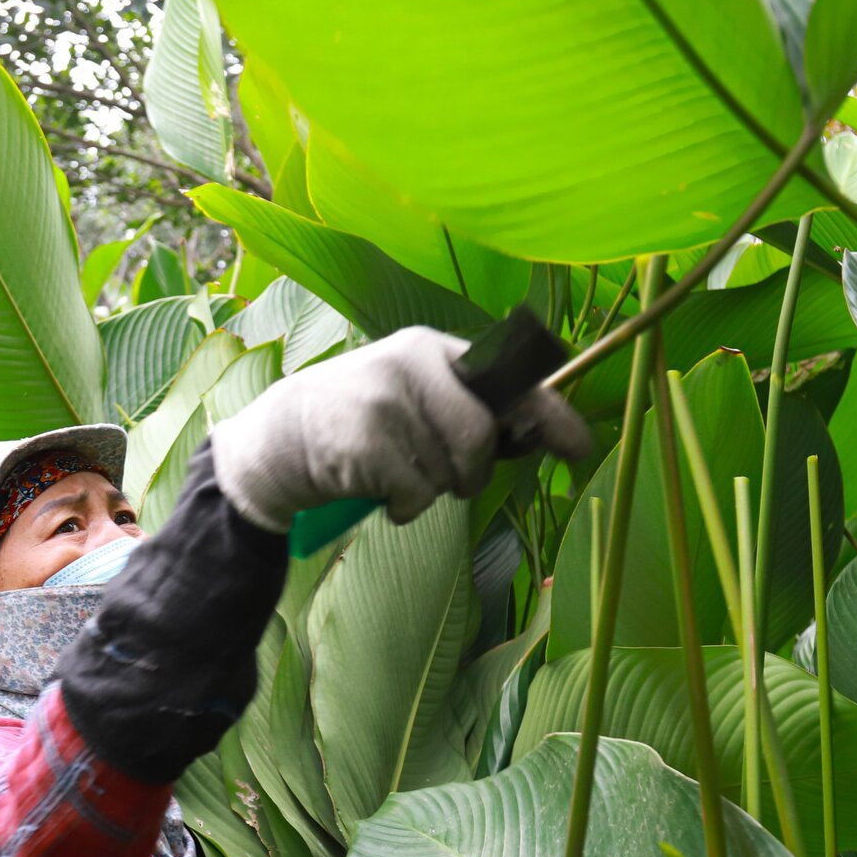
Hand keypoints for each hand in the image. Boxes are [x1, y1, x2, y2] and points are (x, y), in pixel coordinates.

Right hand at [210, 326, 584, 532]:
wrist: (279, 439)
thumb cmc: (359, 422)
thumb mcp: (410, 395)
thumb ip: (466, 406)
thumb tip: (544, 435)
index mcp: (431, 348)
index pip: (508, 378)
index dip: (549, 414)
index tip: (578, 446)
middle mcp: (410, 363)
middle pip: (481, 435)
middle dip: (472, 472)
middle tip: (450, 481)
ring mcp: (385, 400)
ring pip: (449, 471)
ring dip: (431, 491)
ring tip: (395, 475)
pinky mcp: (365, 442)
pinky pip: (417, 495)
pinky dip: (405, 508)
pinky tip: (377, 491)